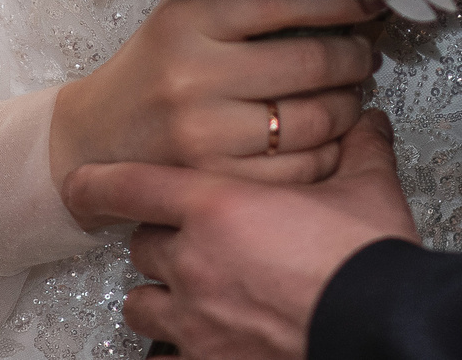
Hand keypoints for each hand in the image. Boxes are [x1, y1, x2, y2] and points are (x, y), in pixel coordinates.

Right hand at [52, 0, 379, 192]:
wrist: (96, 140)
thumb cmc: (154, 70)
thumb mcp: (182, 17)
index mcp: (187, 22)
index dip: (335, 0)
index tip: (365, 2)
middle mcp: (194, 77)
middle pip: (309, 61)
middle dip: (353, 56)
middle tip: (363, 54)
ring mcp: (205, 135)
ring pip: (313, 119)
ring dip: (347, 105)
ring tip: (347, 94)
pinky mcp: (216, 181)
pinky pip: (301, 168)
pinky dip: (328, 151)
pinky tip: (327, 136)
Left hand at [67, 109, 415, 359]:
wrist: (382, 327)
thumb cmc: (369, 263)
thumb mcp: (367, 190)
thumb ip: (358, 149)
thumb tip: (368, 123)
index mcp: (218, 209)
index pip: (129, 187)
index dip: (97, 183)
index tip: (79, 183)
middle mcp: (194, 264)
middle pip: (143, 246)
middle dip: (164, 241)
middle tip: (198, 239)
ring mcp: (196, 323)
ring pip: (141, 305)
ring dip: (158, 296)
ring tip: (188, 294)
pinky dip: (172, 353)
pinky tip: (194, 347)